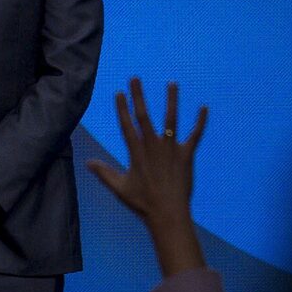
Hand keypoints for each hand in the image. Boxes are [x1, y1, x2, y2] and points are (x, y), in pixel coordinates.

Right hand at [87, 77, 207, 276]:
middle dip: (139, 96)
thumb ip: (104, 173)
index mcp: (136, 151)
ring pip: (171, 119)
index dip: (122, 108)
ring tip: (172, 83)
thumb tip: (87, 163)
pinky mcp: (186, 154)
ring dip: (171, 100)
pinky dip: (200, 121)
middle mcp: (153, 145)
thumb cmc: (142, 202)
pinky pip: (195, 135)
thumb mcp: (119, 188)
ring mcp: (171, 148)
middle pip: (144, 115)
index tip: (119, 93)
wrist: (167, 212)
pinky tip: (204, 108)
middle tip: (136, 78)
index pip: (126, 124)